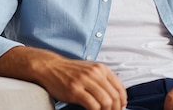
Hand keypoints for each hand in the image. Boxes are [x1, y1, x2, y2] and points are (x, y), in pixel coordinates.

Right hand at [0, 46, 126, 109]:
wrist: (50, 67)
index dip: (122, 102)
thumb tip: (116, 97)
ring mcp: (84, 81)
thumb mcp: (90, 70)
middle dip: (115, 109)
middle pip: (114, 97)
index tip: (119, 109)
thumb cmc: (70, 71)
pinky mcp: (75, 90)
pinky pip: (92, 105)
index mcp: (101, 69)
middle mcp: (95, 73)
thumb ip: (102, 80)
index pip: (120, 88)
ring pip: (106, 101)